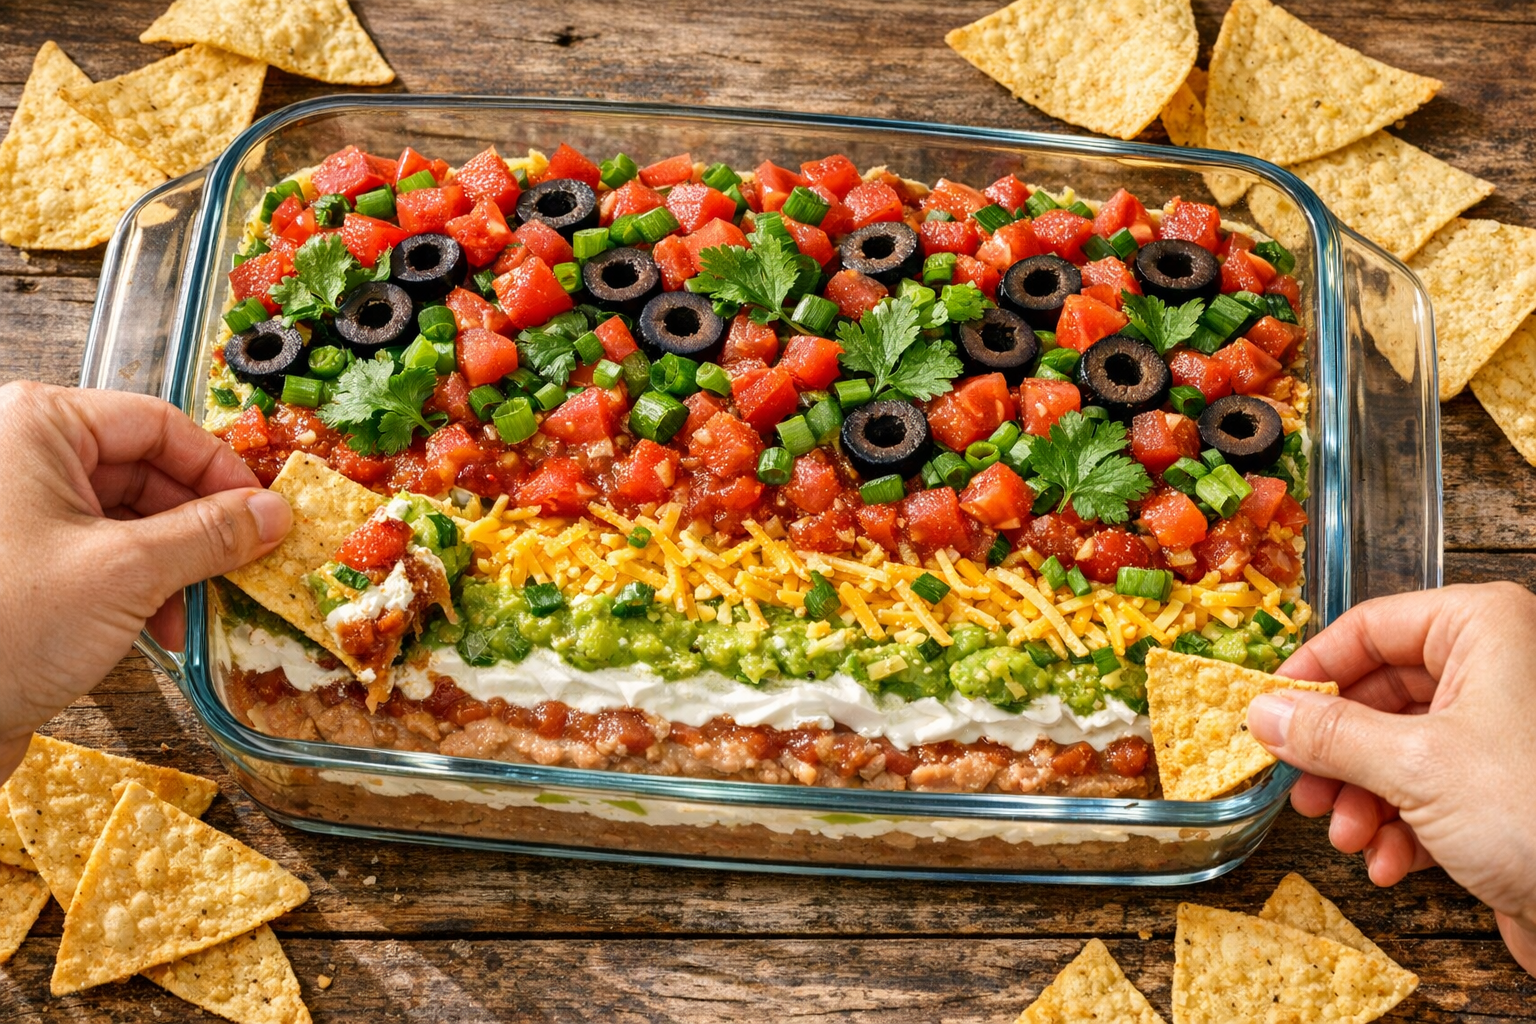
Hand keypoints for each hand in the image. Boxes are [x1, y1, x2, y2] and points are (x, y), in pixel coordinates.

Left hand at [0, 382, 289, 778]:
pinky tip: (162, 628)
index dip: (218, 469)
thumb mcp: (126, 572)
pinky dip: (142, 587)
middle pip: (147, 471)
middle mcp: (22, 458)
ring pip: (129, 518)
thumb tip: (272, 513)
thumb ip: (210, 534)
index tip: (263, 511)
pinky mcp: (21, 563)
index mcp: (37, 428)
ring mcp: (19, 512)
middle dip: (199, 526)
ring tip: (198, 610)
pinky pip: (103, 555)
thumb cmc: (2, 627)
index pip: (158, 424)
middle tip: (243, 564)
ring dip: (175, 565)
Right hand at [1247, 583, 1535, 974]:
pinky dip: (1398, 827)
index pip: (1368, 627)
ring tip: (1351, 838)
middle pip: (1377, 695)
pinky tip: (1390, 862)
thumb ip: (1328, 735)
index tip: (1267, 712)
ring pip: (1394, 748)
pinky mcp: (1502, 790)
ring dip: (1361, 800)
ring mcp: (1500, 731)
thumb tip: (1261, 712)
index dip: (1311, 672)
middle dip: (1337, 755)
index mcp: (1483, 630)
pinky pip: (1426, 791)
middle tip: (1303, 792)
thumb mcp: (1414, 766)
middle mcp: (1495, 669)